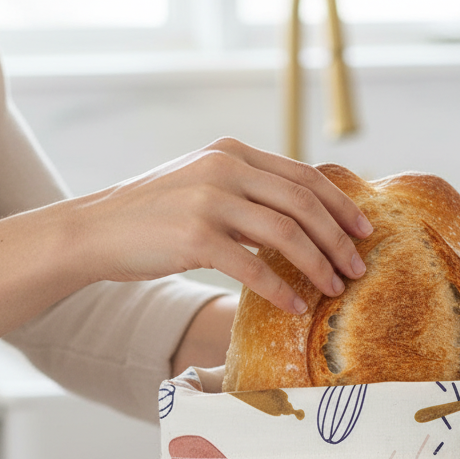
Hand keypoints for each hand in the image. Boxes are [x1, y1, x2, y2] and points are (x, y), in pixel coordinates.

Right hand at [77, 138, 372, 315]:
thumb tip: (301, 219)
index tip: (364, 231)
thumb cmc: (155, 216)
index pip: (304, 175)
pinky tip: (297, 306)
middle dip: (338, 239)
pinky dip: (281, 288)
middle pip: (303, 203)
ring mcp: (210, 200)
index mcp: (233, 152)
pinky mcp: (195, 237)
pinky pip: (254, 267)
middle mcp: (225, 168)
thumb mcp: (204, 185)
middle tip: (358, 268)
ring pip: (286, 234)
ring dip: (318, 265)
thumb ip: (247, 191)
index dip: (341, 205)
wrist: (95, 231)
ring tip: (336, 289)